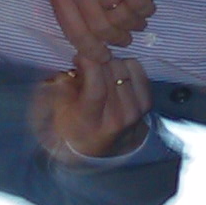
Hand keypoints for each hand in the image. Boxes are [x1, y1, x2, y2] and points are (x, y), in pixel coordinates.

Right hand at [30, 55, 152, 161]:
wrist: (103, 147)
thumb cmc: (74, 126)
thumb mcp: (59, 110)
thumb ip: (61, 87)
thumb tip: (74, 62)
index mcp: (90, 122)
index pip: (96, 88)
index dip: (89, 65)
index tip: (79, 56)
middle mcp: (115, 119)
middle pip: (111, 73)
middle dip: (97, 61)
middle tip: (88, 64)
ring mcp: (134, 113)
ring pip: (125, 68)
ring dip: (111, 63)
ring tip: (101, 72)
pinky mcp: (146, 105)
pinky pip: (138, 71)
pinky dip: (127, 66)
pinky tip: (116, 75)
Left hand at [42, 0, 155, 62]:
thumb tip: (78, 33)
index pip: (74, 32)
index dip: (91, 50)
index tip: (102, 56)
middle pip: (101, 29)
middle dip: (115, 40)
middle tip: (123, 40)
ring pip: (121, 18)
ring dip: (132, 26)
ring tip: (136, 24)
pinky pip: (139, 3)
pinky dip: (145, 10)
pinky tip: (145, 8)